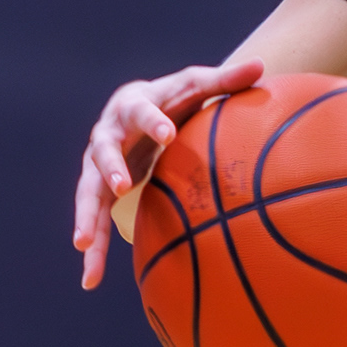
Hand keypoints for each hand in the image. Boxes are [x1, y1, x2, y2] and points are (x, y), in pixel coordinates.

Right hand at [72, 57, 263, 289]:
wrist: (137, 109)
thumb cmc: (173, 98)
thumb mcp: (195, 86)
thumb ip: (225, 79)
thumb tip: (262, 65)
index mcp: (132, 105)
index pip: (142, 110)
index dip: (152, 120)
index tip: (166, 133)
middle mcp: (108, 134)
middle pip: (104, 151)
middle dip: (110, 168)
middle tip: (121, 187)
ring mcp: (97, 165)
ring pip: (89, 192)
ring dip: (86, 219)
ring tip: (84, 247)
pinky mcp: (97, 190)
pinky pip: (93, 221)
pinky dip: (93, 251)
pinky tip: (91, 281)